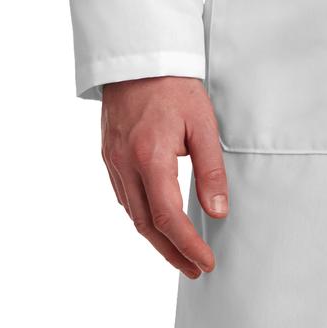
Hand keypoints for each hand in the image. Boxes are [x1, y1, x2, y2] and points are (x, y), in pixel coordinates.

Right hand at [100, 76, 228, 277]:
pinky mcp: (108, 156)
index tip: (205, 262)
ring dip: (156, 239)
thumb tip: (217, 211)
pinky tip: (158, 222)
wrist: (139, 59)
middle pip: (146, 225)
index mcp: (150, 156)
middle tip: (195, 268)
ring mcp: (112, 161)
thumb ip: (210, 170)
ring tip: (181, 253)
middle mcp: (125, 164)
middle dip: (172, 252)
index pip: (167, 216)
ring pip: (132, 214)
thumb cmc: (175, 87)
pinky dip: (142, 216)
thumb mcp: (203, 124)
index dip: (187, 245)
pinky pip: (124, 197)